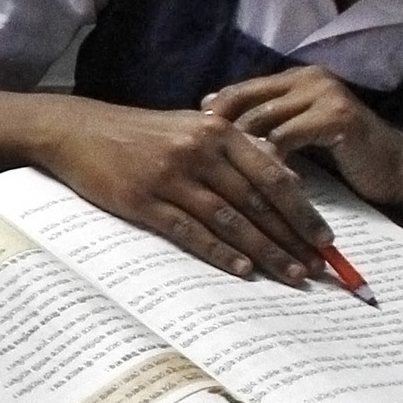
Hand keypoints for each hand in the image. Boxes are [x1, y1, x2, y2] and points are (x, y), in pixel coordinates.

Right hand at [40, 101, 332, 283]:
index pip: (273, 177)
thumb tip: (285, 179)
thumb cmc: (138, 132)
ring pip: (229, 220)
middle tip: (316, 267)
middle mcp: (199, 152)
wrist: (77, 129)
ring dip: (264, 251)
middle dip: (291, 238)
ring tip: (290, 275)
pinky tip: (241, 269)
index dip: (302, 211)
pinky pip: (189, 231)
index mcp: (217, 131)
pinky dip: (218, 252)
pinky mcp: (142, 200)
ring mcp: (170, 177)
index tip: (324, 239)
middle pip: (257, 203)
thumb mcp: (190, 127)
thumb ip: (235, 149)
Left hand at [204, 67, 402, 208]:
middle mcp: (310, 78)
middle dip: (219, 129)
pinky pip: (287, 137)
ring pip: (263, 119)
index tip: (186, 134)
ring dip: (240, 148)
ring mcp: (325, 94)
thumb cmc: (342, 155)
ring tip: (218, 170)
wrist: (394, 170)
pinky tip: (256, 180)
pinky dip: (270, 159)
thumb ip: (268, 123)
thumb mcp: (300, 132)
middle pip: (248, 100)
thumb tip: (213, 125)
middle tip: (193, 155)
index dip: (215, 111)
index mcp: (297, 78)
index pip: (243, 89)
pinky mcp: (337, 117)